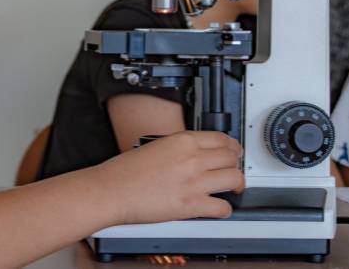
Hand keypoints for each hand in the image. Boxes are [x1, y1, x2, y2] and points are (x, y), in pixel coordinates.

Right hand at [95, 131, 243, 224]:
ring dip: (236, 185)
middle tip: (233, 169)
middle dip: (235, 164)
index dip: (232, 146)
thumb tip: (197, 154)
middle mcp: (192, 158)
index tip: (233, 151)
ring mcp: (194, 182)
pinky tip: (219, 208)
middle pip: (231, 157)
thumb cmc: (125, 171)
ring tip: (233, 188)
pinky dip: (224, 209)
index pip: (221, 138)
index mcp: (182, 140)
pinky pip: (222, 207)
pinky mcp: (191, 205)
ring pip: (234, 179)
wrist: (112, 190)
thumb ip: (180, 148)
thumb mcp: (156, 145)